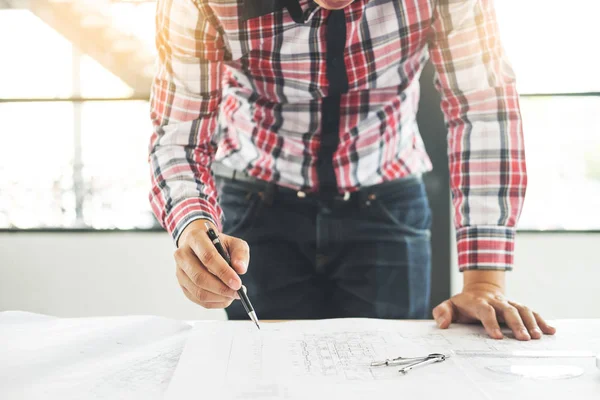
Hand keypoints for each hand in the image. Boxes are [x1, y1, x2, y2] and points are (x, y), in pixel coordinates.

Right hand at [174, 220, 248, 308]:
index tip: (238, 283)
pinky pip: (196, 299)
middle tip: (237, 293)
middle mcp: (182, 254)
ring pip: (197, 291)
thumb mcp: (234, 243)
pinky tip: (224, 298)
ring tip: (233, 295)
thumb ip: (240, 253)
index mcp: (195, 237)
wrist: (201, 245)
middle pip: (200, 277)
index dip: (223, 272)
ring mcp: (179, 270)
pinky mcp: (181, 284)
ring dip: (218, 297)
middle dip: (221, 288)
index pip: (208, 257)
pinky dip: (213, 302)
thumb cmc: (219, 244)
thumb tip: (241, 269)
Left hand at [432, 272, 555, 339]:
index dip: (491, 323)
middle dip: (516, 324)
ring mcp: (508, 302)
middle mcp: (496, 301)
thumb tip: (442, 324)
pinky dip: (542, 320)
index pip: (485, 311)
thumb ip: (442, 312)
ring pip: (522, 309)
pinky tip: (550, 330)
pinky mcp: (517, 305)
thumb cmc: (464, 303)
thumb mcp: (449, 305)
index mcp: (478, 302)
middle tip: (524, 339)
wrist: (479, 288)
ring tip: (538, 337)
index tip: (498, 337)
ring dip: (531, 322)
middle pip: (508, 310)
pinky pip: (531, 311)